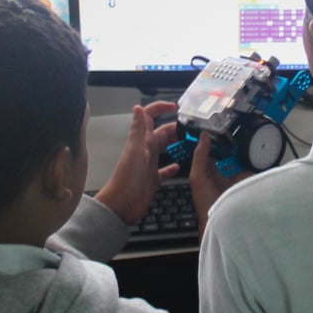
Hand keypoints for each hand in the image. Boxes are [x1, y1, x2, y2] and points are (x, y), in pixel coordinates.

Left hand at [94, 101, 180, 224]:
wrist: (120, 205)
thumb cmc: (127, 179)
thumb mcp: (135, 151)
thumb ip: (137, 129)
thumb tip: (138, 107)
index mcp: (142, 141)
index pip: (150, 117)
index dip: (160, 108)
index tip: (175, 107)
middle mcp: (146, 150)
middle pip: (162, 132)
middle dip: (176, 128)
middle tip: (192, 129)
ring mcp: (149, 164)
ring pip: (165, 149)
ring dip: (177, 144)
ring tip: (191, 143)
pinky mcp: (153, 178)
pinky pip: (165, 170)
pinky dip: (172, 167)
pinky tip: (179, 167)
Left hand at [189, 132, 253, 240]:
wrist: (224, 222)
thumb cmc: (206, 203)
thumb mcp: (198, 177)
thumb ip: (200, 156)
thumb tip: (203, 136)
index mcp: (207, 166)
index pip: (209, 145)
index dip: (211, 134)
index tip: (216, 120)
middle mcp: (223, 167)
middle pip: (227, 146)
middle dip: (231, 137)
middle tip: (235, 123)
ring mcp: (238, 171)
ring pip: (241, 152)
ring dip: (245, 145)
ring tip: (248, 131)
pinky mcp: (250, 176)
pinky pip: (254, 162)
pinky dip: (258, 155)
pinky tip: (260, 147)